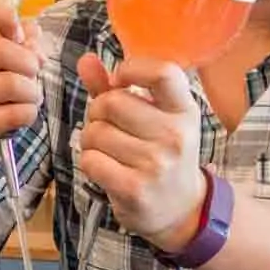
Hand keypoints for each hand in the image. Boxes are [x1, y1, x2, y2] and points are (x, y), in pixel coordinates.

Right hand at [0, 0, 42, 168]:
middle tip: (34, 74)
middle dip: (30, 64)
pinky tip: (22, 115)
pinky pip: (12, 114)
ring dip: (32, 92)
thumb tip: (33, 35)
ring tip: (30, 97)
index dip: (5, 15)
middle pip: (1, 50)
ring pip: (10, 84)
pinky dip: (28, 114)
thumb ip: (20, 41)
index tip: (18, 34)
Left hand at [77, 55, 206, 253]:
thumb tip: (85, 59)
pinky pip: (90, 161)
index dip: (131, 69)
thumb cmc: (162, 154)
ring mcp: (156, 164)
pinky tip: (106, 168)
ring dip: (91, 140)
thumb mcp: (154, 118)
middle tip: (107, 125)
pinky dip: (90, 162)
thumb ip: (118, 88)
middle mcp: (174, 135)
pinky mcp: (135, 189)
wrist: (181, 210)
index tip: (119, 80)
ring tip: (108, 150)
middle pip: (111, 102)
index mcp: (184, 111)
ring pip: (95, 133)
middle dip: (98, 112)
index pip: (163, 73)